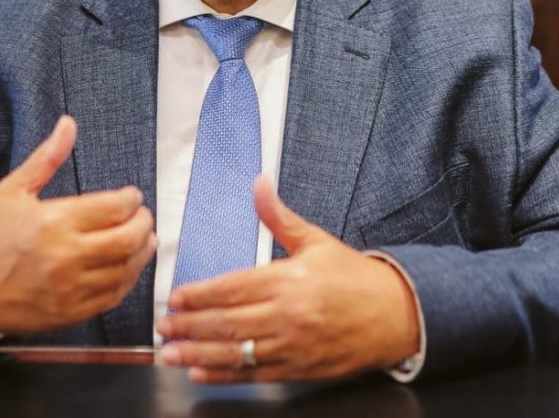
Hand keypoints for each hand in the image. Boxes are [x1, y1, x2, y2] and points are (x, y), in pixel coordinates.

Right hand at [0, 115, 156, 335]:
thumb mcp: (12, 190)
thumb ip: (47, 157)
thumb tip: (68, 125)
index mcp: (53, 221)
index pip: (115, 208)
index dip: (133, 200)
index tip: (132, 196)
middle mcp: (65, 256)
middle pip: (128, 239)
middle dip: (144, 224)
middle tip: (142, 217)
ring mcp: (68, 289)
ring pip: (126, 270)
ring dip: (142, 253)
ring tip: (142, 240)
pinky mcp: (69, 314)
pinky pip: (112, 297)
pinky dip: (127, 280)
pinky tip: (126, 267)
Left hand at [156, 176, 419, 382]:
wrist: (396, 315)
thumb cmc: (354, 277)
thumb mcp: (316, 241)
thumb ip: (279, 217)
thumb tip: (259, 183)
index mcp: (288, 279)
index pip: (232, 288)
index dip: (199, 295)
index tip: (174, 298)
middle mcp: (288, 315)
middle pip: (226, 322)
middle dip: (189, 326)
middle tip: (162, 328)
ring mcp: (292, 346)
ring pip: (235, 352)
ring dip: (197, 354)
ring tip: (170, 354)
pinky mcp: (299, 369)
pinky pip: (254, 374)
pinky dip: (225, 375)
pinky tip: (202, 373)